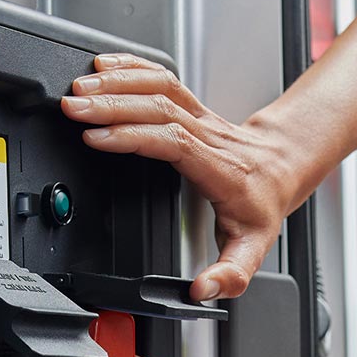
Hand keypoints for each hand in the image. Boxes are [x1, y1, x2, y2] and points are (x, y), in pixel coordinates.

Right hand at [61, 54, 301, 301]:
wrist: (284, 168)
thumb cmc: (263, 205)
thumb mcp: (253, 248)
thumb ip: (230, 274)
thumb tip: (203, 292)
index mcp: (218, 168)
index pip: (173, 141)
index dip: (134, 134)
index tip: (98, 137)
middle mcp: (208, 135)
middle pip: (158, 106)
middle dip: (112, 102)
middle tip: (73, 106)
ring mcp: (199, 115)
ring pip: (159, 85)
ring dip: (117, 81)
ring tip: (80, 86)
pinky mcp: (190, 105)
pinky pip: (161, 76)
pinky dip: (131, 67)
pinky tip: (104, 65)